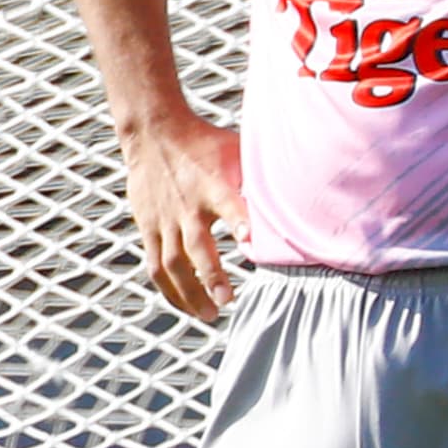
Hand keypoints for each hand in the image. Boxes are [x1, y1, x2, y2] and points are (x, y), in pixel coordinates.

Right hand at [123, 118, 246, 318]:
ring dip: (190, 293)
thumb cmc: (204, 143)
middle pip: (196, 246)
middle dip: (210, 276)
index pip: (227, 204)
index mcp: (212, 185)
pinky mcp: (148, 227)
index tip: (250, 239)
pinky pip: (156, 266)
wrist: (155, 132)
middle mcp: (187, 206)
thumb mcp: (236, 151)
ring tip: (209, 314)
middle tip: (226, 301)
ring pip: (172, 265)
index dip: (238, 221)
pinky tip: (185, 307)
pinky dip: (169, 290)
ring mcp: (164, 220)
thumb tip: (298, 193)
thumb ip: (258, 178)